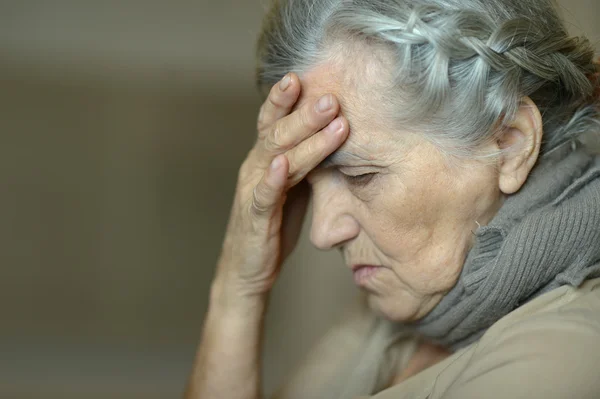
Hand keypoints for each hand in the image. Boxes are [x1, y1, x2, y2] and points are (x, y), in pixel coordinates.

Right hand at [214, 73, 348, 302]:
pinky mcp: (255, 218)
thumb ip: (307, 162)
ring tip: (327, 116)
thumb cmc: (274, 225)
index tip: (308, 73)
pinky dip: (273, 178)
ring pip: (277, 156)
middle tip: (332, 94)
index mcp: (266, 158)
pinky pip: (264, 195)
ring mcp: (253, 191)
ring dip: (302, 136)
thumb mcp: (295, 188)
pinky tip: (282, 164)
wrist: (248, 269)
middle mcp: (255, 168)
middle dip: (305, 111)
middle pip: (278, 132)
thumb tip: (339, 136)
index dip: (287, 98)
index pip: (275, 121)